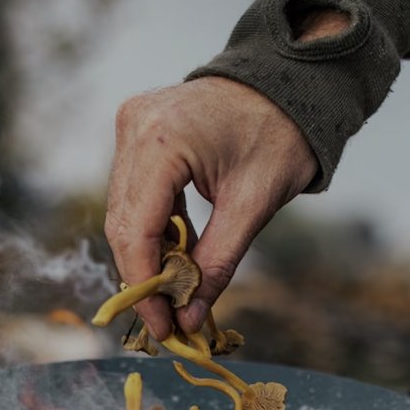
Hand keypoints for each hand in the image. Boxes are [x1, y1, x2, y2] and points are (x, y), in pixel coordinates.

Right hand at [104, 77, 317, 338]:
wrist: (287, 82)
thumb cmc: (280, 135)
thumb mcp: (254, 206)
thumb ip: (217, 264)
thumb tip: (189, 317)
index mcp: (162, 141)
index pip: (136, 230)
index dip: (145, 286)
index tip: (163, 327)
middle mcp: (135, 127)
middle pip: (123, 224)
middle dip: (144, 278)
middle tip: (168, 321)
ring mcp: (131, 125)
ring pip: (123, 212)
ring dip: (147, 256)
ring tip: (175, 293)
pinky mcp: (136, 130)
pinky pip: (133, 193)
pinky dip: (152, 228)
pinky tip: (176, 255)